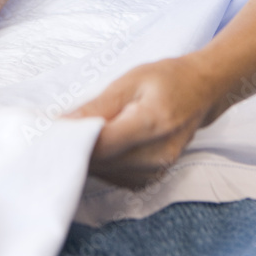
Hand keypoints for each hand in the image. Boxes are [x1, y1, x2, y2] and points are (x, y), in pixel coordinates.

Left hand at [65, 56, 217, 188]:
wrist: (202, 89)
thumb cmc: (167, 78)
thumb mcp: (131, 80)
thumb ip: (98, 105)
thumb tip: (65, 123)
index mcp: (152, 123)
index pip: (101, 144)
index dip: (74, 139)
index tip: (53, 130)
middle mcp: (157, 154)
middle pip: (102, 161)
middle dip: (77, 148)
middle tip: (60, 130)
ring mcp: (157, 170)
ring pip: (106, 172)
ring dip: (89, 156)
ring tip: (80, 134)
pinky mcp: (154, 177)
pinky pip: (117, 176)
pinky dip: (103, 162)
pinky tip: (101, 144)